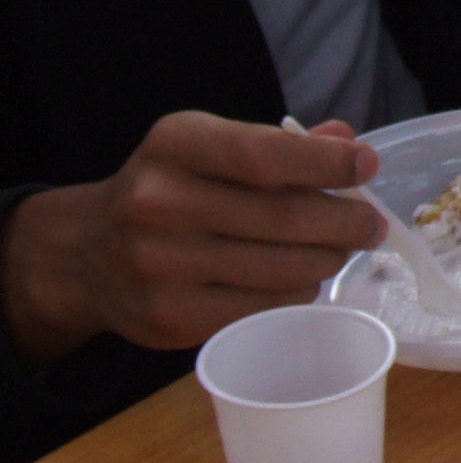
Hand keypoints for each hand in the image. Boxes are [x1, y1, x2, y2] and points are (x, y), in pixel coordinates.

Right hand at [0, 114, 383, 363]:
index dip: (327, 164)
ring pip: (283, 268)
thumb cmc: (171, 188)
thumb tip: (349, 146)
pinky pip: (262, 308)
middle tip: (371, 225)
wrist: (88, 252)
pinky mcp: (167, 318)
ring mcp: (159, 265)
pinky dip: (296, 294)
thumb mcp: (211, 146)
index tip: (368, 166)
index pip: (266, 155)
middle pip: (286, 217)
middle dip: (346, 222)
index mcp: (175, 144)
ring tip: (338, 250)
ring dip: (327, 260)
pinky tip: (300, 279)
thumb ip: (280, 145)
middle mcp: (159, 202)